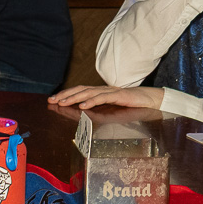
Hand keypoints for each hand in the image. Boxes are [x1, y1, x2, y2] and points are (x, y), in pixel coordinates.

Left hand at [47, 85, 163, 109]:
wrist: (150, 99)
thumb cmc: (132, 104)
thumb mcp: (112, 107)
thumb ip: (101, 108)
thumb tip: (84, 113)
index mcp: (101, 92)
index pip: (80, 91)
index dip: (66, 94)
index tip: (53, 100)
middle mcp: (104, 90)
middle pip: (81, 90)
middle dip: (65, 95)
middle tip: (52, 100)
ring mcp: (111, 91)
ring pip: (88, 93)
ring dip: (74, 98)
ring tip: (62, 103)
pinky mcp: (118, 95)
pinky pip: (102, 98)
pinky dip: (91, 101)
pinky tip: (82, 106)